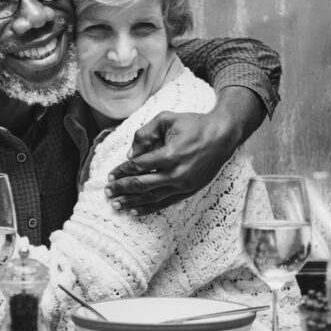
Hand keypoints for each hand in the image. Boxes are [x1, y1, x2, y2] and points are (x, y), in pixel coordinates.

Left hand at [105, 109, 242, 214]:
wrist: (223, 135)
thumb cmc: (194, 124)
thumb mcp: (167, 119)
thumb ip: (144, 133)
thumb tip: (130, 154)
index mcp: (170, 155)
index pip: (138, 167)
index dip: (121, 171)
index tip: (110, 175)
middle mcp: (176, 174)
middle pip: (141, 185)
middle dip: (122, 189)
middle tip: (107, 192)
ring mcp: (184, 185)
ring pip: (152, 197)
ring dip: (132, 202)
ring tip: (116, 205)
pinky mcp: (189, 191)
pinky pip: (165, 202)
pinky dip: (149, 208)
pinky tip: (135, 211)